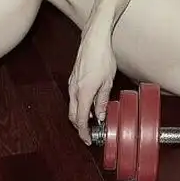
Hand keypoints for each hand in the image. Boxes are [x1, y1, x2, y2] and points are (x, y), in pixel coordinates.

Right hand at [68, 24, 116, 144]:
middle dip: (80, 127)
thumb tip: (101, 115)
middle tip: (90, 133)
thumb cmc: (102, 57)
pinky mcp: (73, 78)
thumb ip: (102, 101)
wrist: (94, 40)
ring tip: (93, 120)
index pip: (81, 119)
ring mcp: (72, 83)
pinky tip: (89, 104)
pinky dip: (79, 105)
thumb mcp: (107, 82)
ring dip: (80, 115)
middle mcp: (74, 89)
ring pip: (72, 106)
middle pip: (73, 115)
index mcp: (84, 92)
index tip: (88, 140)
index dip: (84, 132)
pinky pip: (73, 97)